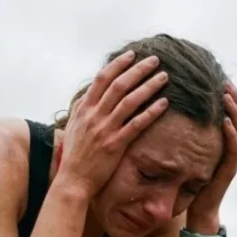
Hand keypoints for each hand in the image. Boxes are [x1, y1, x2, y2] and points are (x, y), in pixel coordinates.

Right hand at [58, 50, 169, 197]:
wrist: (73, 180)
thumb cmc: (74, 156)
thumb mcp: (73, 127)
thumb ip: (81, 108)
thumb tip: (88, 92)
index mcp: (84, 109)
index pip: (102, 79)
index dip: (118, 65)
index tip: (132, 55)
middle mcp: (94, 116)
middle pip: (119, 85)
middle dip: (138, 70)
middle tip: (154, 60)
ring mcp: (105, 130)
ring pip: (130, 101)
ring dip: (148, 86)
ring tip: (163, 77)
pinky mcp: (116, 144)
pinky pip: (136, 124)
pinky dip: (151, 111)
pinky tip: (164, 103)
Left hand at [188, 82, 236, 222]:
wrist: (201, 210)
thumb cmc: (195, 181)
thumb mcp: (194, 153)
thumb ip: (194, 135)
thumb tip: (180, 113)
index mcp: (228, 142)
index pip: (235, 113)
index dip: (231, 96)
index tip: (219, 78)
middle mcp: (235, 148)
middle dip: (235, 97)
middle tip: (224, 80)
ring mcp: (234, 159)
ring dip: (235, 111)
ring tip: (225, 95)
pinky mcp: (229, 170)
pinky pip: (234, 149)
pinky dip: (231, 133)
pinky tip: (225, 121)